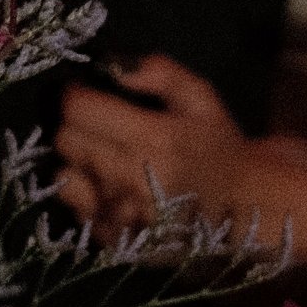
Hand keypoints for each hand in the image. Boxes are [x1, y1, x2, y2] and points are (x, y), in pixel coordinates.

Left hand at [55, 57, 256, 234]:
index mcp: (153, 138)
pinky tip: (115, 191)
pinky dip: (88, 196)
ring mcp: (119, 214)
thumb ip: (160, 72)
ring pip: (64, 176)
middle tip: (103, 128)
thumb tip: (113, 65)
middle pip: (65, 140)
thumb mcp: (200, 98)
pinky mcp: (113, 240)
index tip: (89, 95)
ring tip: (107, 160)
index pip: (77, 110)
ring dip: (79, 164)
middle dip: (78, 127)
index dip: (77, 96)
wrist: (242, 211)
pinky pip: (76, 209)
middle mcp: (130, 178)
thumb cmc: (217, 148)